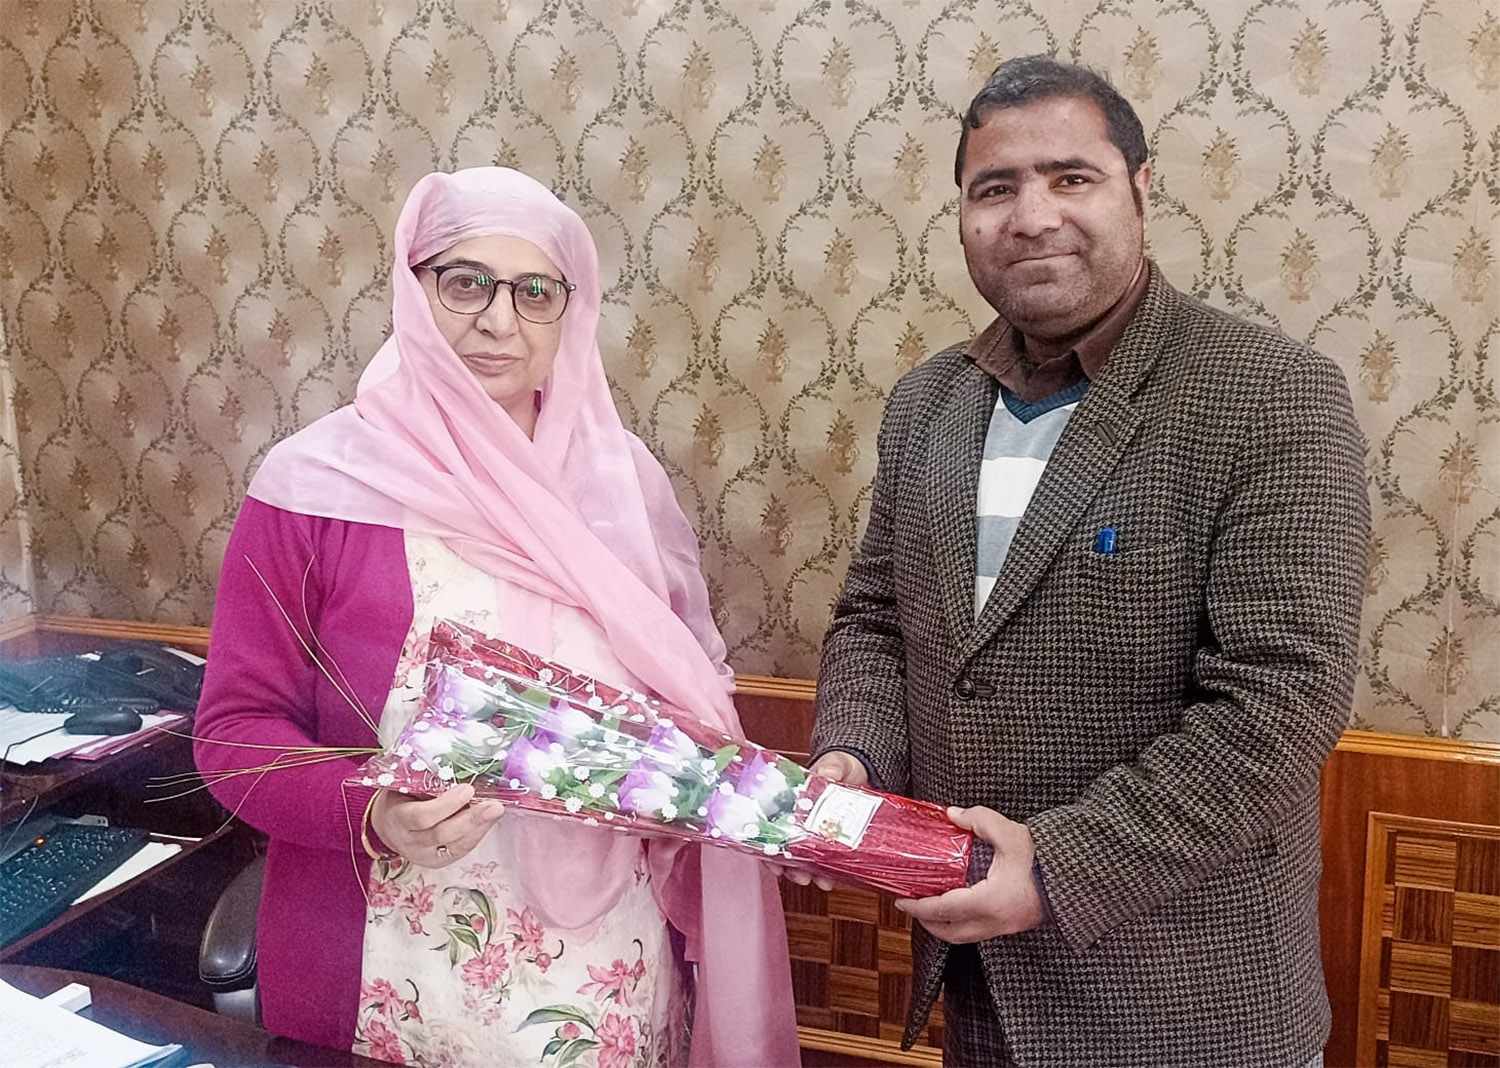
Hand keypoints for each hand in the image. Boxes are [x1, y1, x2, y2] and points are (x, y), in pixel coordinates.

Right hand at [370, 783, 504, 868]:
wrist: (386, 826)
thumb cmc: (400, 798)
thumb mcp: (404, 786)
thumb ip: (424, 780)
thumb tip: (459, 765)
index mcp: (398, 818)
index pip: (422, 816)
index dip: (446, 805)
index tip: (468, 789)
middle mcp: (410, 841)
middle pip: (442, 834)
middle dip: (471, 819)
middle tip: (494, 805)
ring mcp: (424, 855)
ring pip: (455, 845)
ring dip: (479, 827)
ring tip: (496, 811)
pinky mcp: (438, 862)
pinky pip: (460, 850)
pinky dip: (477, 835)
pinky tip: (489, 821)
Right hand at [779, 751, 871, 889]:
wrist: (862, 769)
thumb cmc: (841, 765)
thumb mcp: (836, 763)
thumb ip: (831, 767)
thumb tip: (827, 772)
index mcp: (792, 800)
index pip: (771, 826)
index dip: (769, 846)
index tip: (774, 861)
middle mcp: (799, 818)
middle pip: (786, 848)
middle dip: (791, 866)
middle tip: (800, 876)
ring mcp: (816, 830)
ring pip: (804, 857)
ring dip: (809, 873)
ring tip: (820, 881)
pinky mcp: (833, 838)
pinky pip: (826, 858)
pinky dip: (827, 871)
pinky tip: (830, 879)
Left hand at [895, 805, 1043, 942]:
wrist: (1077, 877)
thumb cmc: (1045, 860)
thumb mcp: (1010, 833)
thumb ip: (978, 820)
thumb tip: (953, 815)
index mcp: (990, 902)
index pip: (944, 911)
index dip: (919, 908)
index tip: (902, 901)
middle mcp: (995, 922)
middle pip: (950, 933)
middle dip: (926, 922)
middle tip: (910, 906)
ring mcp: (1005, 927)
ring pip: (964, 937)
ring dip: (943, 926)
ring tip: (929, 907)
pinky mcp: (1013, 925)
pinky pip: (978, 931)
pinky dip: (961, 923)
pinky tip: (957, 906)